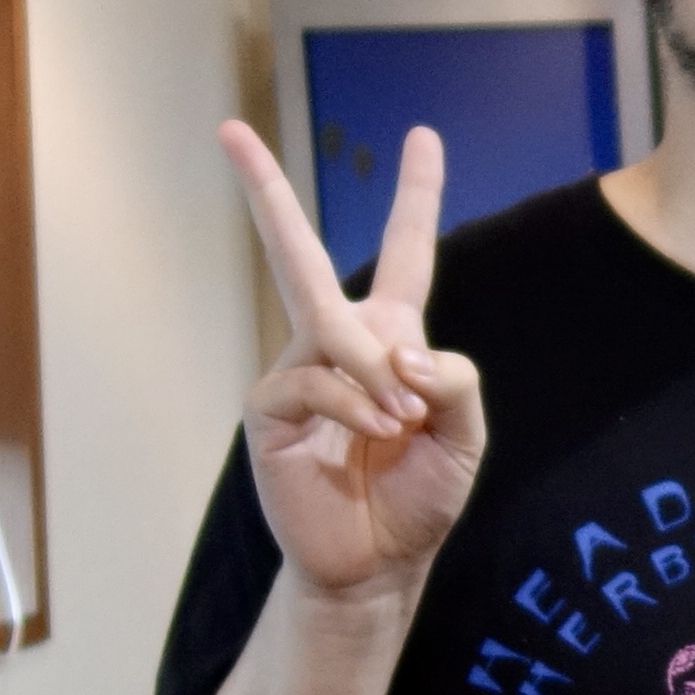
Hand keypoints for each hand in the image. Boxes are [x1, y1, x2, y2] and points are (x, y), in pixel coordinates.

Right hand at [226, 120, 486, 603]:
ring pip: (333, 326)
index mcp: (390, 337)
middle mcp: (336, 342)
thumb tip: (399, 353)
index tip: (422, 136)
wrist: (378, 565)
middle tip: (229, 130)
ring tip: (401, 420)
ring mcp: (297, 371)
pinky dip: (352, 401)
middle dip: (264, 189)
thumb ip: (453, 378)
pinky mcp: (270, 409)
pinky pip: (312, 378)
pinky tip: (373, 430)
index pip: (407, 252)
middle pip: (298, 251)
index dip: (417, 195)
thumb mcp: (465, 432)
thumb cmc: (419, 497)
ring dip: (376, 370)